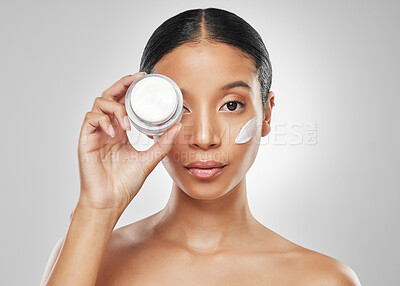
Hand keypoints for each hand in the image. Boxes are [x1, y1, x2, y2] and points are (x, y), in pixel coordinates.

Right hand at [77, 72, 181, 213]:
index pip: (123, 102)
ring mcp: (95, 134)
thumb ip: (163, 143)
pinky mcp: (85, 140)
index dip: (131, 88)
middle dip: (122, 85)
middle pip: (110, 96)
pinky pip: (90, 119)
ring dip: (115, 108)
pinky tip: (115, 133)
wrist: (110, 202)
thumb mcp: (149, 159)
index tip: (145, 79)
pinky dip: (103, 121)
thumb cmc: (126, 183)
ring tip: (128, 124)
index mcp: (120, 131)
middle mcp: (107, 129)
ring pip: (99, 104)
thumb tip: (178, 126)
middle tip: (137, 80)